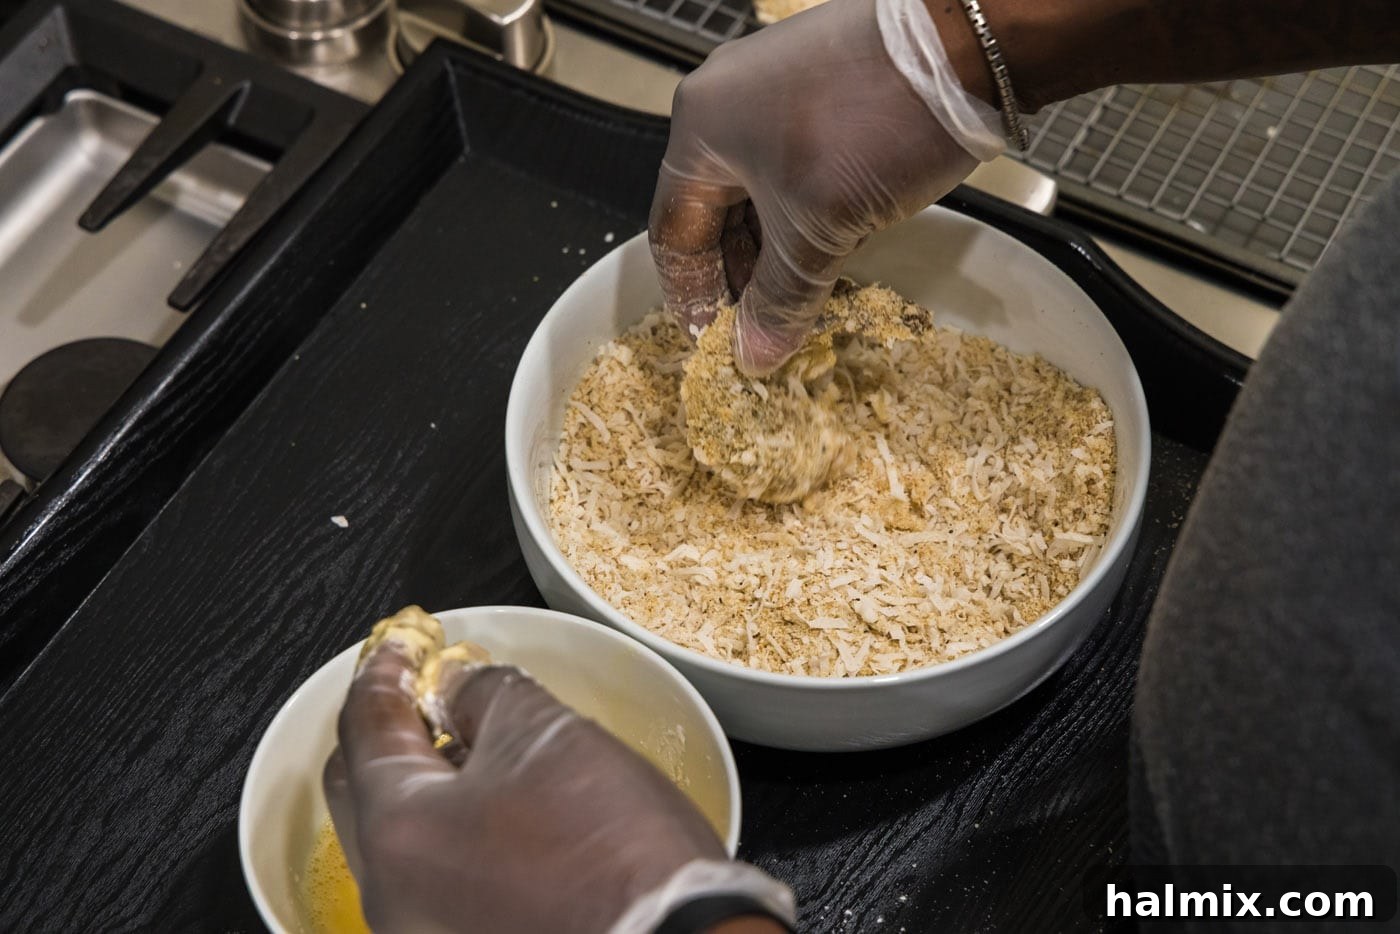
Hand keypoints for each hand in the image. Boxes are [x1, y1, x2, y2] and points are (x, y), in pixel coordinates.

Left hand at [324, 645, 727, 932]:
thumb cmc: (610, 848)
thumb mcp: (545, 731)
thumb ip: (484, 692)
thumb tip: (459, 688)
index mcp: (396, 831)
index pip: (365, 726)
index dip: (386, 668)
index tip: (404, 641)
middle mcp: (392, 894)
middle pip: (364, 787)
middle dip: (396, 728)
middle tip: (433, 689)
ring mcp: (425, 931)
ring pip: (403, 836)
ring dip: (429, 779)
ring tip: (478, 741)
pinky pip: (437, 873)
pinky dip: (453, 826)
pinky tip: (499, 802)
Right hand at [649, 0, 999, 374]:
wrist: (963, 47)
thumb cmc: (875, 123)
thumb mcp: (820, 230)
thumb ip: (781, 298)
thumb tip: (756, 355)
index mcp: (700, 126)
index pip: (674, 232)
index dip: (694, 295)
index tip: (718, 340)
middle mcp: (725, 100)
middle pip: (714, 213)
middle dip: (742, 275)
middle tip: (768, 325)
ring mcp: (773, 88)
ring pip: (758, 192)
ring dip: (777, 249)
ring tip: (803, 296)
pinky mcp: (819, 87)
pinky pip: (793, 166)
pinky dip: (803, 214)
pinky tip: (830, 247)